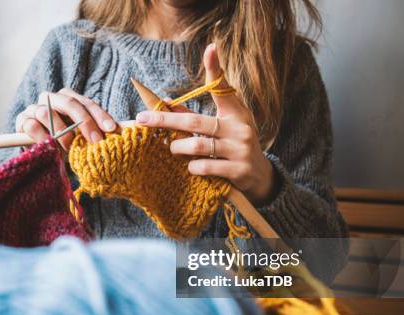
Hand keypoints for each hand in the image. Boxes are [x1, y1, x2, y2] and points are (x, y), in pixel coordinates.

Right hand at [15, 88, 116, 149]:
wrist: (42, 153)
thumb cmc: (66, 142)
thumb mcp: (82, 136)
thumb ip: (96, 130)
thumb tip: (118, 131)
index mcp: (68, 98)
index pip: (86, 102)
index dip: (100, 115)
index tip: (111, 129)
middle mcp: (50, 98)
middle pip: (68, 103)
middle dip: (84, 122)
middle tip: (94, 141)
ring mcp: (34, 108)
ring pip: (47, 112)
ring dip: (61, 132)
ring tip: (69, 148)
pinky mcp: (22, 120)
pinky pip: (32, 126)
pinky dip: (43, 138)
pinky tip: (51, 149)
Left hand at [135, 43, 276, 205]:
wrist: (261, 176)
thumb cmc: (234, 145)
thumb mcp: (221, 127)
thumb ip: (195, 116)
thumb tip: (166, 101)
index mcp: (236, 113)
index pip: (223, 88)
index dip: (216, 69)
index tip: (210, 48)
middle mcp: (239, 128)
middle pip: (195, 121)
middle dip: (165, 119)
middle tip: (143, 119)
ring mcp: (240, 149)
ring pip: (197, 145)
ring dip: (178, 147)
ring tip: (172, 148)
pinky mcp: (238, 170)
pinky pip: (205, 166)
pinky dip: (192, 167)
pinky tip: (190, 167)